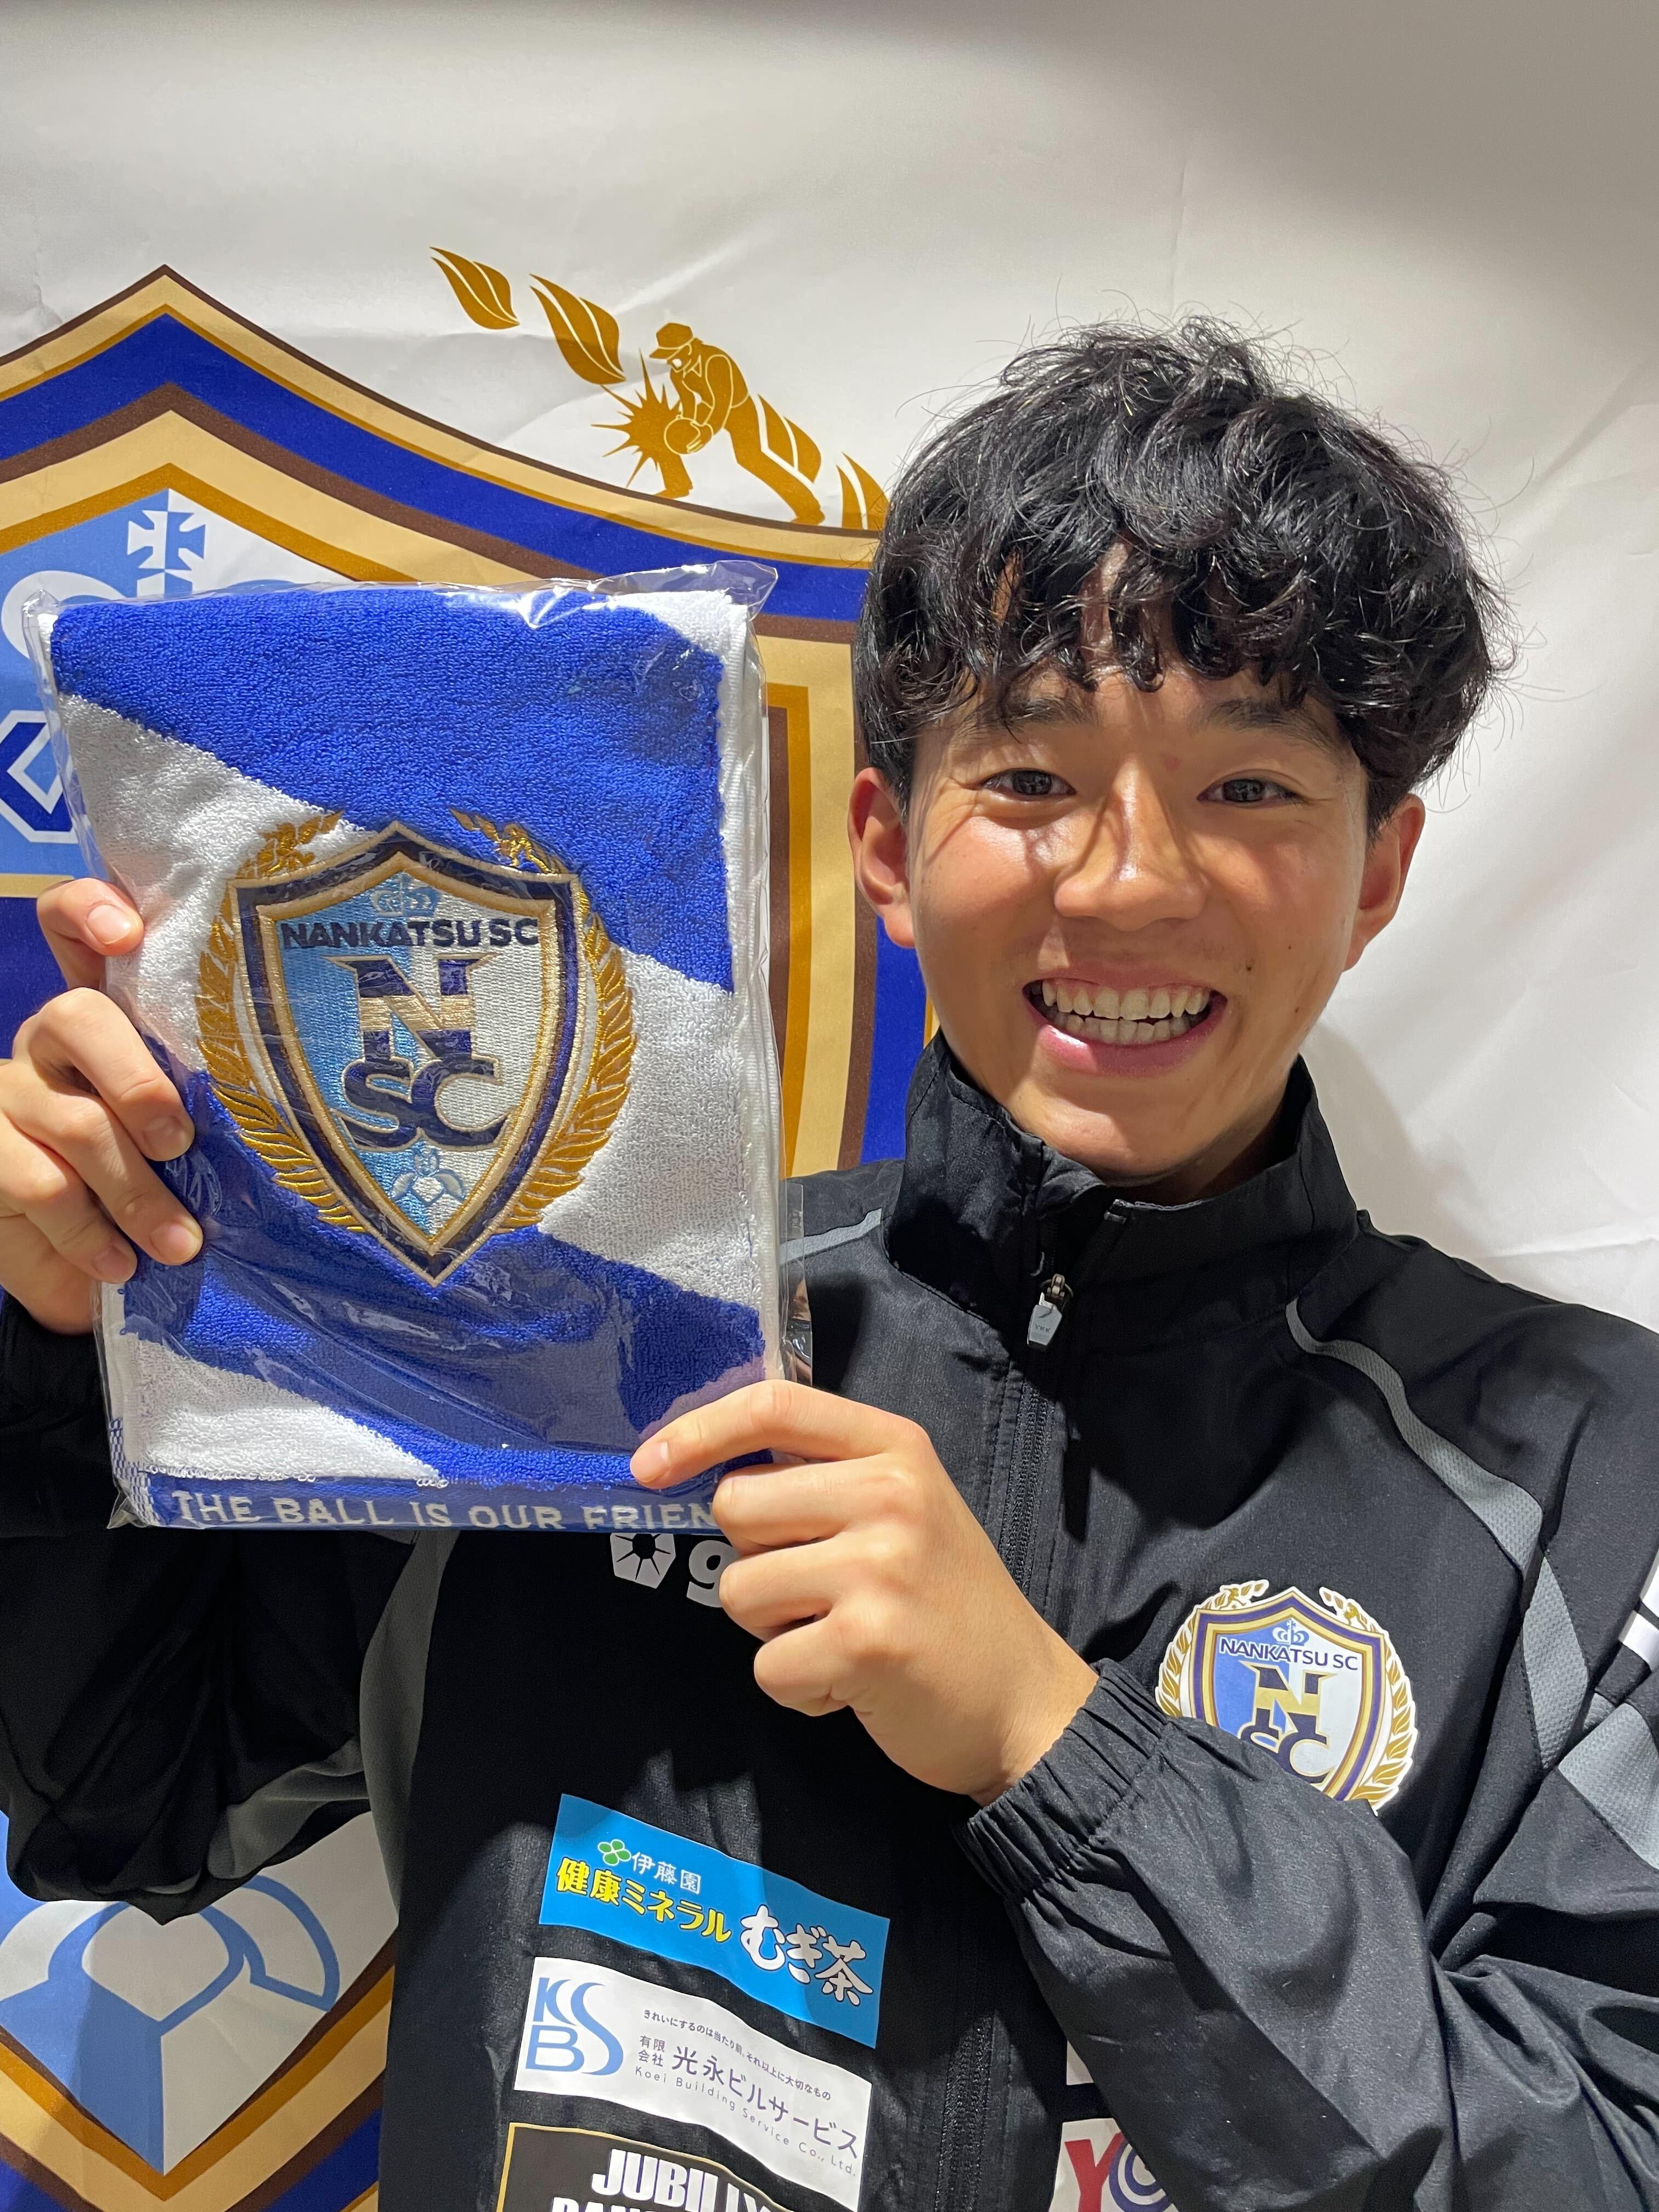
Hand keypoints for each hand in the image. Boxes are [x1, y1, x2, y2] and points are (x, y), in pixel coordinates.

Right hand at [0, 880, 199, 1334]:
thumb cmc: (168, 1181)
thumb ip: (218, 1102)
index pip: (73, 926)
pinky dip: (90, 1231)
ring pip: (73, 1119)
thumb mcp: (200, 1136)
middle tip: (181, 1143)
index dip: (88, 911)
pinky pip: (39, 1183)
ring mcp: (14, 1091)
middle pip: (78, 1015)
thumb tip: (292, 1113)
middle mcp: (55, 1038)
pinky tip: (123, 1263)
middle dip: (138, 1081)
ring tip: (180, 1242)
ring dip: (136, 1190)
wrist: (98, 1266)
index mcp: (112, 1014)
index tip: (128, 934)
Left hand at [631, 1382, 1096, 1802]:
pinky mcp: (866, 1642)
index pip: (773, 1406)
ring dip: (774, 1630)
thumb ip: (824, 1477)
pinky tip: (851, 1683)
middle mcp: (889, 1494)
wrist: (1025, 1700)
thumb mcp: (903, 1508)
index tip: (648, 1465)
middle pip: (736, 1505)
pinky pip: (765, 1667)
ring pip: (740, 1589)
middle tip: (816, 1590)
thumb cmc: (946, 1603)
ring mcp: (879, 1566)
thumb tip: (704, 1467)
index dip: (696, 1429)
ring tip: (839, 1636)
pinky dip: (797, 1688)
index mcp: (895, 1448)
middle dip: (754, 1558)